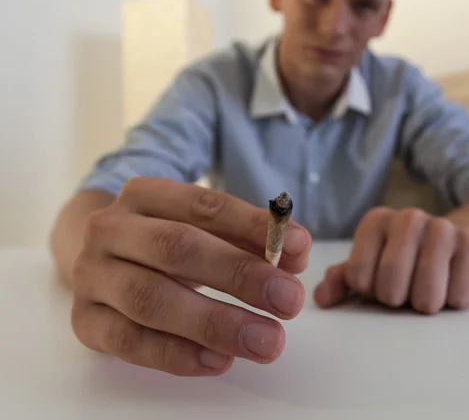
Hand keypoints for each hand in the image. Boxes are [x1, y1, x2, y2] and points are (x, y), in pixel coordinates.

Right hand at [70, 178, 310, 375]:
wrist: (99, 257)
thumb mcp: (203, 228)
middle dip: (238, 274)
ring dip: (215, 323)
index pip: (204, 205)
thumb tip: (295, 255)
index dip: (252, 226)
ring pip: (151, 298)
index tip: (298, 248)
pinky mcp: (84, 321)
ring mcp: (92, 275)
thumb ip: (249, 238)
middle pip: (176, 248)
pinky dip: (177, 354)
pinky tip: (220, 360)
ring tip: (266, 341)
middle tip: (290, 300)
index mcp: (145, 194)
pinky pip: (129, 342)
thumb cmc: (164, 239)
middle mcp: (111, 228)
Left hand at [313, 207, 468, 313]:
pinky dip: (455, 301)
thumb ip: (343, 279)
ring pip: (425, 297)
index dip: (372, 292)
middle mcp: (407, 217)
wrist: (462, 237)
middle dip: (399, 301)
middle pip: (390, 289)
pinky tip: (454, 282)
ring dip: (427, 304)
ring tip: (430, 288)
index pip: (358, 279)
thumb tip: (322, 298)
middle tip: (408, 288)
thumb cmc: (407, 258)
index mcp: (375, 221)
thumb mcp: (372, 264)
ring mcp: (442, 228)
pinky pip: (458, 297)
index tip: (382, 282)